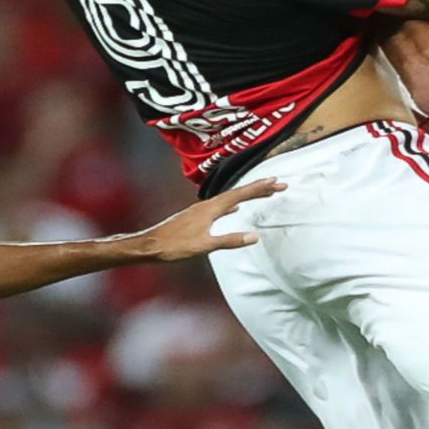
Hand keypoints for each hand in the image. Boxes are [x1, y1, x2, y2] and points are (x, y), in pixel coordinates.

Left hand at [130, 177, 282, 260]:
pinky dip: (233, 204)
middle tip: (278, 184)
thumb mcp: (204, 246)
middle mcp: (207, 204)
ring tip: (262, 193)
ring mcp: (201, 209)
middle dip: (258, 188)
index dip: (259, 188)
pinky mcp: (197, 216)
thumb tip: (254, 236)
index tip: (277, 182)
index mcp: (210, 208)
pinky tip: (235, 208)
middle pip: (238, 193)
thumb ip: (229, 240)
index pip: (240, 195)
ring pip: (230, 199)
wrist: (150, 246)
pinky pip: (222, 206)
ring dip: (248, 195)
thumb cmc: (175, 246)